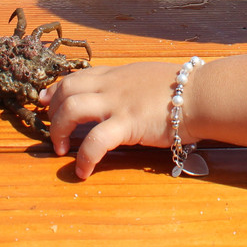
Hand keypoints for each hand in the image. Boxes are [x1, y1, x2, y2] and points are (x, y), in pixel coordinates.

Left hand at [39, 62, 181, 179]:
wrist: (202, 94)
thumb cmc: (185, 89)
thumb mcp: (150, 78)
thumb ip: (132, 85)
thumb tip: (128, 95)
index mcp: (117, 75)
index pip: (77, 76)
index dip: (56, 89)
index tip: (45, 100)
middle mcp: (112, 85)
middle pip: (67, 89)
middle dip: (52, 111)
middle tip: (52, 129)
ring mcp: (117, 103)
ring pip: (71, 109)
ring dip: (58, 130)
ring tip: (60, 149)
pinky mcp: (127, 124)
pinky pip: (95, 141)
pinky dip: (84, 158)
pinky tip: (83, 171)